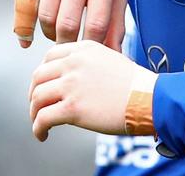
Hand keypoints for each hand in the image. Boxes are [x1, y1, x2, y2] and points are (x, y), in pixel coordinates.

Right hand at [15, 0, 131, 47]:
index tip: (87, 55)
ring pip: (45, 17)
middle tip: (69, 49)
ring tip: (58, 35)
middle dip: (67, 43)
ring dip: (50, 34)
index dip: (90, 46)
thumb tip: (115, 56)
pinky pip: (24, 4)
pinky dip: (23, 28)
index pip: (96, 25)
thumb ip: (116, 23)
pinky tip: (27, 41)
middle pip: (67, 25)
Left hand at [29, 40, 157, 140]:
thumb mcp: (110, 59)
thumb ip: (88, 63)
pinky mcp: (71, 108)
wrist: (149, 98)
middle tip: (38, 105)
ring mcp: (71, 85)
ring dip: (34, 113)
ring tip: (40, 123)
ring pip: (36, 98)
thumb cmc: (135, 84)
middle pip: (38, 77)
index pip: (49, 56)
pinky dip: (38, 129)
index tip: (45, 84)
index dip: (43, 73)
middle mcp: (74, 64)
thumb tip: (72, 78)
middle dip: (34, 93)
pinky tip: (43, 134)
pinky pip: (43, 119)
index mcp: (83, 49)